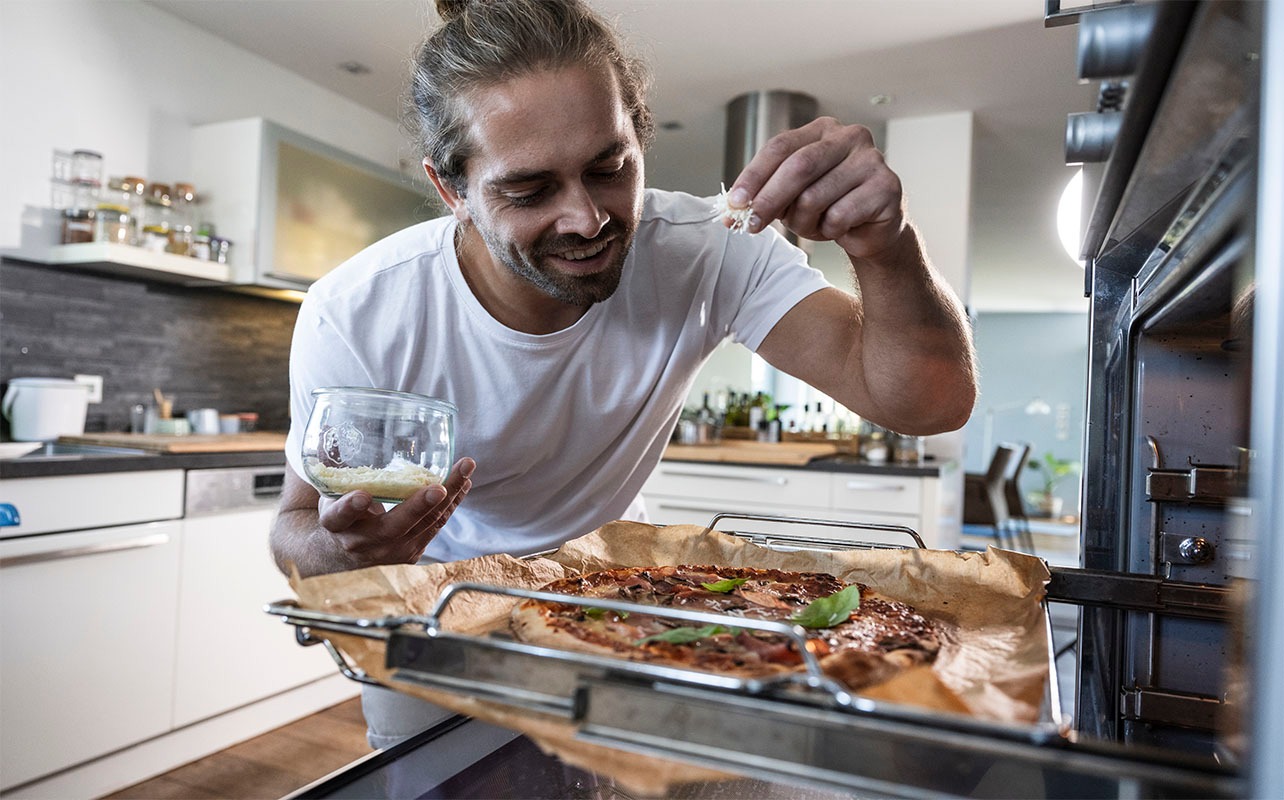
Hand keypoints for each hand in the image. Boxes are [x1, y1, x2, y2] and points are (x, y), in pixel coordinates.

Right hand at [317, 457, 474, 565]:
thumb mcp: (329, 492)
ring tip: (464, 468)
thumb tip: (326, 432)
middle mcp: (363, 543)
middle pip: (393, 527)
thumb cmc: (340, 511)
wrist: (346, 550)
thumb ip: (331, 467)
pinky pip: (435, 526)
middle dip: (417, 507)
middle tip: (438, 488)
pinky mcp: (412, 553)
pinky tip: (464, 482)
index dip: (350, 508)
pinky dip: (452, 503)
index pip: (339, 518)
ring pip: (424, 525)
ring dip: (449, 496)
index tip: (363, 496)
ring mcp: (390, 552)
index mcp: (336, 525)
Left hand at [728, 117, 905, 260]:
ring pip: (815, 197)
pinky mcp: (886, 187)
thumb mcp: (792, 196)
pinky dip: (829, 231)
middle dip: (769, 200)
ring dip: (803, 223)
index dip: (754, 175)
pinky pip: (839, 216)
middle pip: (797, 167)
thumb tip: (731, 210)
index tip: (735, 202)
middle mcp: (849, 137)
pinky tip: (839, 228)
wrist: (872, 230)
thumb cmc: (829, 206)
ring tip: (813, 226)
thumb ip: (765, 194)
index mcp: (821, 130)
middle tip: (752, 224)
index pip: (779, 147)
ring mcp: (871, 159)